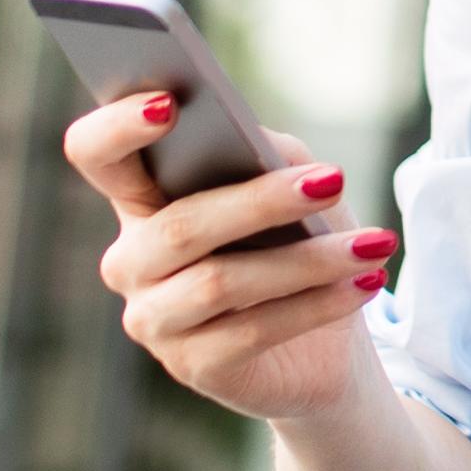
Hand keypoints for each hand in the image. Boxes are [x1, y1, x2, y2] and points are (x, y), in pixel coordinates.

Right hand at [66, 95, 398, 422]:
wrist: (321, 345)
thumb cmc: (294, 243)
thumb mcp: (286, 184)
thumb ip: (264, 154)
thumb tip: (256, 144)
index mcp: (140, 200)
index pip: (96, 155)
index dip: (118, 127)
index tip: (169, 102)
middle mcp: (131, 260)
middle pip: (178, 225)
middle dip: (262, 201)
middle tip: (334, 180)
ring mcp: (153, 319)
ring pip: (221, 281)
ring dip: (309, 260)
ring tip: (373, 243)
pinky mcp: (191, 367)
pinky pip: (253, 330)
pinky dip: (317, 304)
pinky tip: (365, 283)